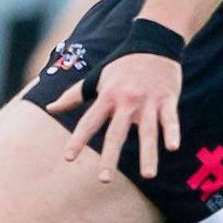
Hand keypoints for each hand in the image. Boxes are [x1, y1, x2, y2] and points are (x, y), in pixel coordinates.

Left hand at [47, 52, 181, 181]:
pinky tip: (173, 147)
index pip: (89, 121)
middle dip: (110, 157)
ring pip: (148, 131)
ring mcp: (148, 101)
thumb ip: (74, 95)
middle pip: (116, 133)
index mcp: (107, 96)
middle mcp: (126, 101)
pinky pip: (170, 118)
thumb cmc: (121, 65)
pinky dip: (172, 132)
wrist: (154, 42)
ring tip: (148, 176)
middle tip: (103, 180)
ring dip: (148, 154)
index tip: (69, 158)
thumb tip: (50, 108)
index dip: (78, 139)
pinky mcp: (168, 99)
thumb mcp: (97, 79)